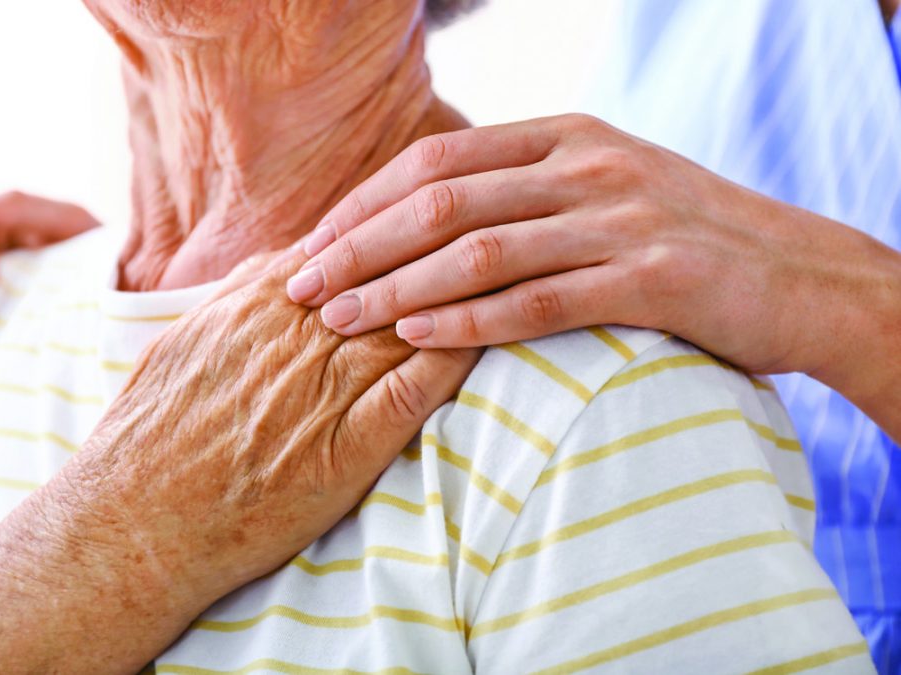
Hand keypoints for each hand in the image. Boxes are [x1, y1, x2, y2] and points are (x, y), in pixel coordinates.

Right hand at [0, 251, 480, 674]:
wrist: (137, 523)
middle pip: (386, 271)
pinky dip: (457, 354)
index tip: (426, 208)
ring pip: (411, 317)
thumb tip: (271, 274)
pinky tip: (490, 334)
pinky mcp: (350, 445)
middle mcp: (296, 334)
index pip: (341, 246)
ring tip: (504, 264)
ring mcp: (325, 388)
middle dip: (435, 242)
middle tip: (486, 216)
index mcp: (254, 306)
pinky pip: (418, 388)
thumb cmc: (146, 439)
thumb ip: (229, 303)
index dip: (388, 225)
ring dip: (459, 289)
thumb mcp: (176, 346)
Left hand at [286, 114, 900, 399]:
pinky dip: (469, 319)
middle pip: (441, 203)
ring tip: (338, 319)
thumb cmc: (683, 238)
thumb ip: (524, 191)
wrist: (800, 274)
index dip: (363, 203)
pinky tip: (414, 336)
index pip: (435, 162)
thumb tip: (427, 216)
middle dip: (358, 247)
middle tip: (300, 287)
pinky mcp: (653, 279)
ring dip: (396, 286)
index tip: (312, 244)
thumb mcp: (602, 188)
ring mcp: (620, 219)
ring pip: (479, 250)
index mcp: (564, 137)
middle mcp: (586, 166)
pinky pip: (539, 300)